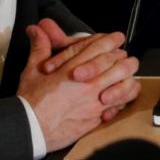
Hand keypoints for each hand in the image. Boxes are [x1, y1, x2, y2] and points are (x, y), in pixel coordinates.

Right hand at [18, 24, 140, 149]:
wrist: (30, 129)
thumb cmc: (31, 102)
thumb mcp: (32, 70)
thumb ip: (40, 48)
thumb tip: (37, 30)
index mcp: (74, 68)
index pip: (101, 47)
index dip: (112, 40)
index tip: (117, 38)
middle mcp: (89, 83)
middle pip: (120, 64)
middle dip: (126, 59)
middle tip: (126, 58)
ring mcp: (95, 101)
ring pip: (125, 84)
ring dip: (129, 78)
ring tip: (128, 77)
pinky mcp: (96, 117)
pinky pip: (119, 106)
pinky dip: (123, 100)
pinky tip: (120, 98)